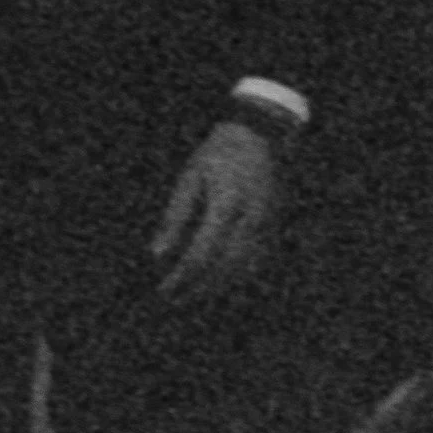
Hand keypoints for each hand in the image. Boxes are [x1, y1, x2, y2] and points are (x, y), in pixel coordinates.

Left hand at [151, 117, 280, 304]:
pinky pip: (256, 261)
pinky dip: (236, 275)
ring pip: (241, 269)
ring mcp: (266, 224)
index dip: (182, 276)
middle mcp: (249, 219)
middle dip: (197, 286)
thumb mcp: (189, 179)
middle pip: (222, 267)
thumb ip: (174, 218)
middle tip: (175, 298)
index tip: (165, 290)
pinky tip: (218, 280)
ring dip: (216, 286)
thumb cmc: (216, 154)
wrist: (258, 135)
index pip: (200, 254)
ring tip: (192, 295)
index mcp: (225, 205)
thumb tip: (157, 254)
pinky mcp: (274, 226)